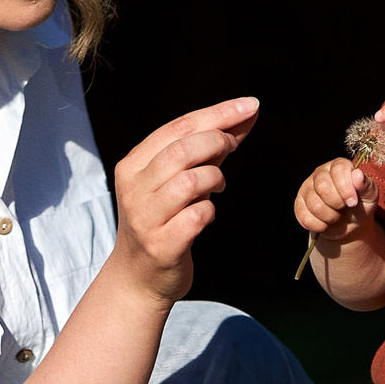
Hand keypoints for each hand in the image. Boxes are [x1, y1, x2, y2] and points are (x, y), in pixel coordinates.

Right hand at [108, 97, 258, 302]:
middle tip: (232, 146)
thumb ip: (209, 148)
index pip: (177, 127)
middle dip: (218, 141)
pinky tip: (206, 213)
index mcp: (133, 165)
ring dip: (214, 178)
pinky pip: (197, 216)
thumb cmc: (163, 220)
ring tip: (217, 185)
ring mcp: (145, 218)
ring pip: (190, 181)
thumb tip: (245, 114)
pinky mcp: (161, 245)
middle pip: (182, 150)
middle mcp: (134, 188)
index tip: (250, 105)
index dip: (218, 113)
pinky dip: (209, 210)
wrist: (138, 278)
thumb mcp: (178, 180)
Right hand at [293, 158, 376, 239]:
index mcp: (339, 166)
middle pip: (323, 187)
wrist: (350, 225)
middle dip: (337, 204)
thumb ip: (366, 185)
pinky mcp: (299, 204)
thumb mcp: (370, 197)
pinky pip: (306, 218)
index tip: (353, 202)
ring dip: (330, 217)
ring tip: (336, 216)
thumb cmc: (360, 206)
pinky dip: (320, 226)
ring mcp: (307, 188)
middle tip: (344, 208)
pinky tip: (326, 222)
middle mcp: (321, 173)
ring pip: (314, 204)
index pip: (338, 169)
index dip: (346, 188)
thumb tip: (358, 175)